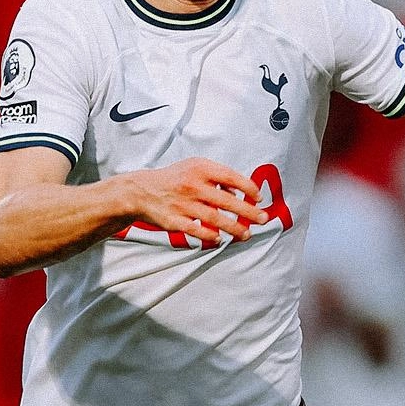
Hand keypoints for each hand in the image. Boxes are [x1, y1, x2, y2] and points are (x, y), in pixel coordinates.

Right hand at [113, 158, 269, 242]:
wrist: (141, 191)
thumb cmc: (174, 178)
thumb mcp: (194, 167)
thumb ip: (217, 176)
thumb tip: (240, 190)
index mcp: (200, 169)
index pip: (231, 177)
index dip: (248, 188)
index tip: (258, 198)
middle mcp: (193, 185)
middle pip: (227, 201)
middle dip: (248, 212)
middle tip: (263, 219)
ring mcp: (184, 204)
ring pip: (215, 219)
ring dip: (235, 228)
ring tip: (247, 234)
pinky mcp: (175, 221)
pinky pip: (198, 230)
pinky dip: (211, 235)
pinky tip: (220, 238)